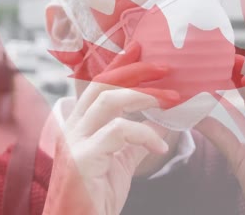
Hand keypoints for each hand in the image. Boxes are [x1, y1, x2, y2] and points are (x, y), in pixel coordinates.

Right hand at [43, 42, 178, 214]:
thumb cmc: (95, 196)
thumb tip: (159, 123)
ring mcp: (75, 142)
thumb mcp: (120, 163)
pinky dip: (144, 134)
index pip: (98, 85)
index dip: (119, 65)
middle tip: (164, 67)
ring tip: (171, 99)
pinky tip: (159, 145)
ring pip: (108, 101)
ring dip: (144, 95)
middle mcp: (73, 128)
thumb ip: (135, 141)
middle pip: (102, 85)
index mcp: (80, 125)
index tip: (139, 48)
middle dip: (134, 71)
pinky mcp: (82, 159)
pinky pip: (118, 132)